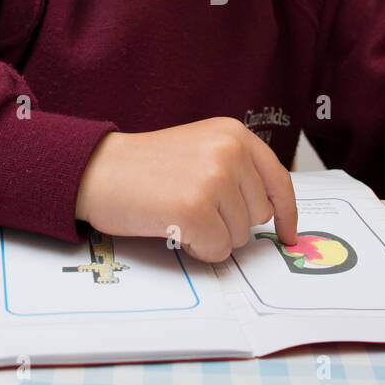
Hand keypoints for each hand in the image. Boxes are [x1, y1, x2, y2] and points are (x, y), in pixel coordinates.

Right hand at [74, 116, 298, 262]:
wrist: (96, 170)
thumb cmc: (142, 166)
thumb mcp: (199, 148)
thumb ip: (235, 169)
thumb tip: (269, 212)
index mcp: (233, 134)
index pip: (278, 180)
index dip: (286, 212)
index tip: (288, 233)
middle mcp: (228, 152)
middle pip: (258, 215)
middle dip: (230, 222)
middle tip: (192, 206)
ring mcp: (213, 180)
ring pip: (239, 236)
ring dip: (211, 236)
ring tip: (178, 212)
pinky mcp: (195, 210)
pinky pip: (217, 250)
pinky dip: (197, 249)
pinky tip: (173, 227)